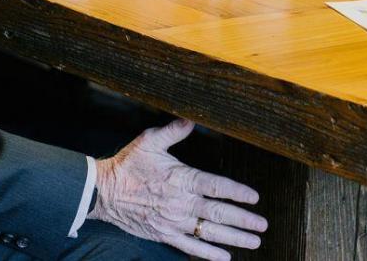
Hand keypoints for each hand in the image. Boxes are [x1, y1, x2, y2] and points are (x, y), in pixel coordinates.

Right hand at [91, 118, 265, 260]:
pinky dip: (208, 254)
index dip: (238, 192)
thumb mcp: (150, 141)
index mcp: (182, 179)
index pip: (217, 187)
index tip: (255, 198)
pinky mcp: (164, 235)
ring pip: (209, 233)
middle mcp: (181, 203)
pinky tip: (224, 257)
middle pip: (219, 213)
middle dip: (244, 220)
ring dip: (234, 238)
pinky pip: (190, 247)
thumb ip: (174, 131)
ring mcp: (173, 222)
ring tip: (253, 241)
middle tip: (262, 225)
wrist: (103, 192)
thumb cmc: (128, 165)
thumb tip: (191, 119)